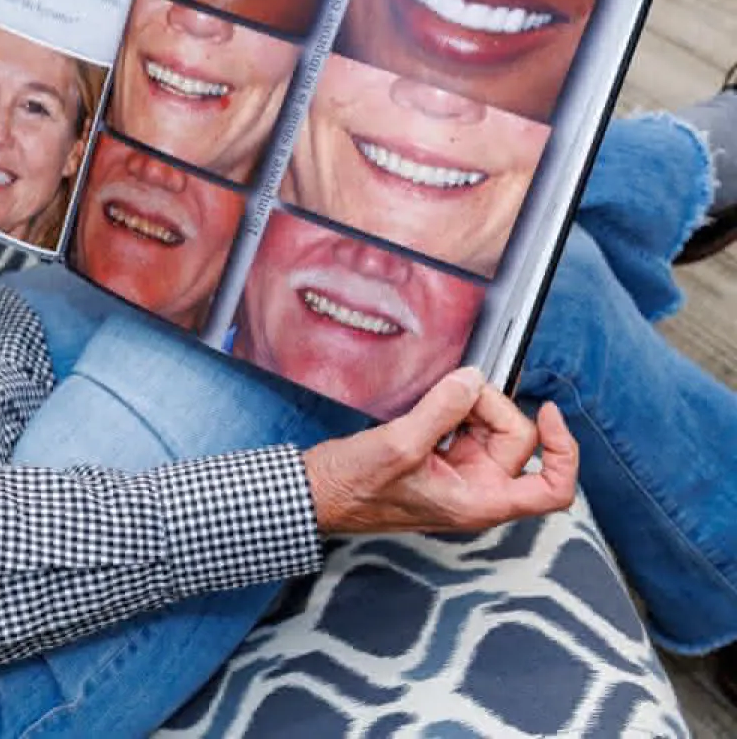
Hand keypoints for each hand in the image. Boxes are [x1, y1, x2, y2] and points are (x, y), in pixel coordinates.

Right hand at [303, 367, 577, 534]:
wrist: (318, 493)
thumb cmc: (354, 487)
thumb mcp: (399, 445)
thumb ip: (442, 410)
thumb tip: (472, 380)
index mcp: (479, 502)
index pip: (553, 488)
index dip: (563, 450)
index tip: (549, 413)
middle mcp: (477, 492)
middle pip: (517, 443)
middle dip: (491, 409)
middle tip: (454, 393)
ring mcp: (459, 477)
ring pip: (490, 431)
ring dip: (468, 408)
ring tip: (432, 403)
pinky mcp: (440, 462)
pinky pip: (464, 428)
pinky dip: (452, 411)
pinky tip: (427, 408)